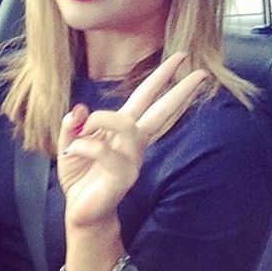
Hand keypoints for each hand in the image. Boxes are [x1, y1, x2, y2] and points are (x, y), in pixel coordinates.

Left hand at [58, 52, 207, 228]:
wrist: (82, 213)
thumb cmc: (81, 177)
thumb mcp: (69, 144)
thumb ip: (73, 125)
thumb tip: (79, 108)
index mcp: (126, 129)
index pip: (148, 97)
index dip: (163, 76)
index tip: (182, 57)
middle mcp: (135, 141)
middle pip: (162, 110)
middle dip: (180, 90)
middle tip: (201, 72)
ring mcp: (133, 159)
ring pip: (127, 125)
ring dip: (102, 119)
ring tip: (84, 126)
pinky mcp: (124, 176)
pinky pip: (104, 151)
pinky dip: (84, 145)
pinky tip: (74, 152)